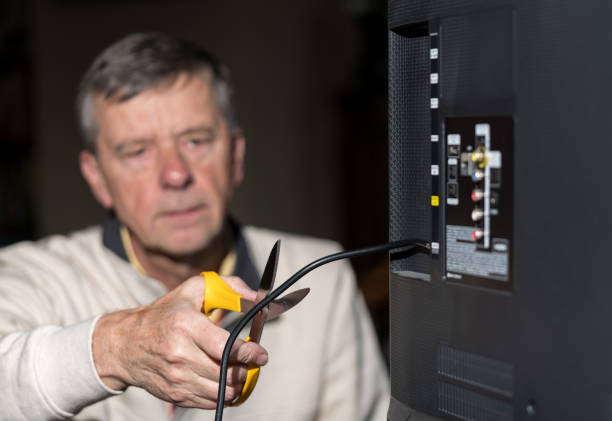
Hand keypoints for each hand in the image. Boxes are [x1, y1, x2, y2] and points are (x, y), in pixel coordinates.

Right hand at [92, 274, 267, 407]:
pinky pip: (209, 402)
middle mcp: (179, 354)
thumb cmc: (165, 313)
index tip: (261, 354)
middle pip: (226, 373)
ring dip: (237, 384)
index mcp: (185, 325)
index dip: (248, 353)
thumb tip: (256, 297)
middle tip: (251, 361)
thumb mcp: (193, 290)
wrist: (125, 344)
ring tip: (238, 370)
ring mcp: (175, 377)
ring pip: (221, 392)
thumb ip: (229, 287)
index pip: (224, 347)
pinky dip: (222, 394)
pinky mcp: (174, 394)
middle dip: (246, 369)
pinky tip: (222, 379)